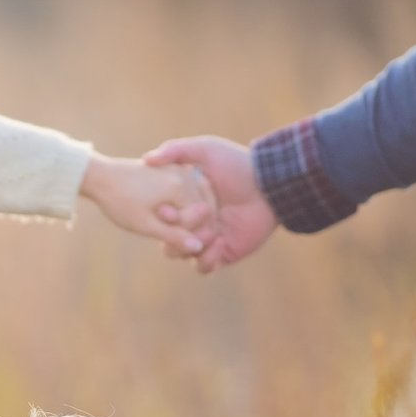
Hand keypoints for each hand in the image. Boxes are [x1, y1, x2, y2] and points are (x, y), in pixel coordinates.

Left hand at [80, 154, 209, 256]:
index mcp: (180, 188)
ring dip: (191, 213)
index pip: (202, 218)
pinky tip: (169, 212)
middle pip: (203, 207)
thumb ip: (174, 236)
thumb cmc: (119, 203)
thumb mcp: (145, 225)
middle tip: (170, 236)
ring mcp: (180, 168)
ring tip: (167, 224)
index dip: (190, 235)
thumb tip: (198, 247)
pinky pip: (190, 189)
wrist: (100, 177)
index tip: (170, 243)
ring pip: (198, 198)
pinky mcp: (173, 167)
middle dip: (193, 225)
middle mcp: (184, 175)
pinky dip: (186, 202)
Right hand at [143, 136, 275, 273]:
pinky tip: (219, 242)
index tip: (166, 210)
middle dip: (172, 236)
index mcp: (185, 200)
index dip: (159, 216)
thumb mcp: (205, 149)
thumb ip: (174, 150)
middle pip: (167, 239)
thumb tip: (146, 160)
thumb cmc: (237, 164)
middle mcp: (194, 221)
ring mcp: (208, 238)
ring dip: (190, 247)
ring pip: (182, 254)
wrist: (269, 185)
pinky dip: (206, 260)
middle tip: (191, 223)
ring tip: (211, 233)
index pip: (161, 215)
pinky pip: (204, 266)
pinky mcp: (224, 253)